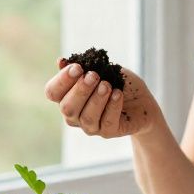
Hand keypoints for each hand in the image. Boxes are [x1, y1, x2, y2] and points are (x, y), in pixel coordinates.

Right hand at [43, 59, 162, 137]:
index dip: (62, 80)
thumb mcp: (102, 69)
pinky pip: (107, 122)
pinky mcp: (108, 132)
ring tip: (107, 85)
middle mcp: (74, 114)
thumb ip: (83, 66)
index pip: (52, 92)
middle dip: (80, 90)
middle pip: (67, 108)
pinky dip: (112, 107)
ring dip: (97, 99)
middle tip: (94, 75)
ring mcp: (90, 126)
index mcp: (67, 96)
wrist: (141, 100)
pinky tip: (117, 94)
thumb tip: (60, 62)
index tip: (78, 67)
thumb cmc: (117, 82)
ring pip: (87, 118)